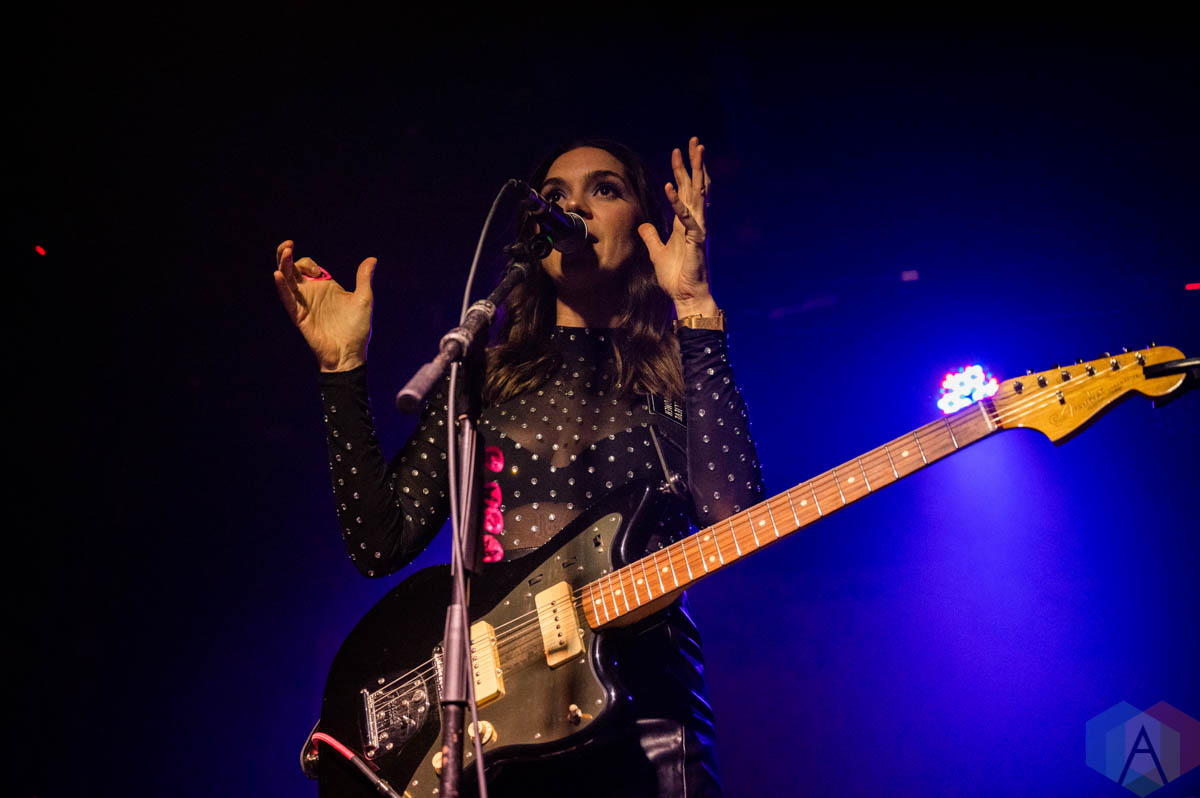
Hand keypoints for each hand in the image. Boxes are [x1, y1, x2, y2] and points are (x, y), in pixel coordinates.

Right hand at [273, 240, 376, 371]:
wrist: (350, 354)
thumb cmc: (357, 329)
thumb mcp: (364, 299)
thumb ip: (363, 278)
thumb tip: (372, 259)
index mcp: (325, 286)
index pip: (307, 266)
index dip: (308, 263)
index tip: (317, 270)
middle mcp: (311, 293)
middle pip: (291, 270)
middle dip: (286, 255)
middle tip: (288, 245)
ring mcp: (303, 303)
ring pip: (286, 280)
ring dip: (283, 265)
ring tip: (284, 251)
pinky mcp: (299, 315)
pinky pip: (287, 299)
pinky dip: (282, 287)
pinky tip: (278, 275)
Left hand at [637, 136, 718, 317]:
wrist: (686, 296)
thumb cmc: (676, 278)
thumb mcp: (657, 252)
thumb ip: (651, 236)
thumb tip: (642, 225)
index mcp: (684, 223)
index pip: (684, 191)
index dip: (682, 171)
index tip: (679, 152)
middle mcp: (693, 222)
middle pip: (695, 186)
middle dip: (694, 163)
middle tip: (694, 141)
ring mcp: (697, 230)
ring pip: (697, 195)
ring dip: (694, 172)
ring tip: (695, 152)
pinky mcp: (696, 241)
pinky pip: (686, 218)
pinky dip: (677, 203)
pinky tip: (669, 188)